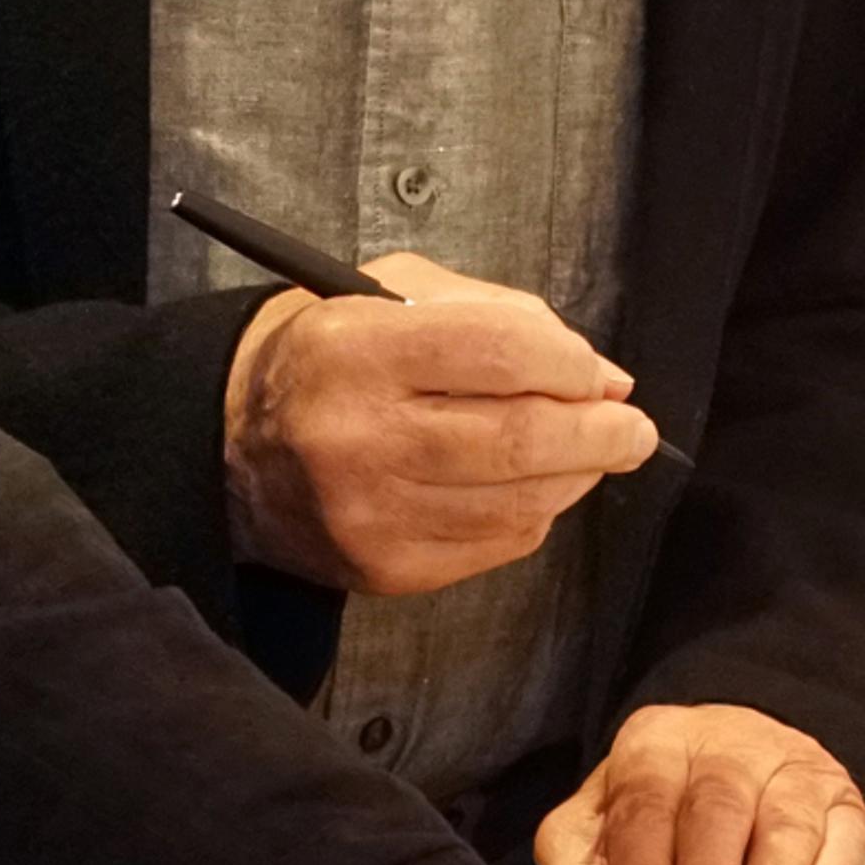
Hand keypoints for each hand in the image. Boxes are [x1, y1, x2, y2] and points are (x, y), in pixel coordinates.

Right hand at [223, 253, 657, 593]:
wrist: (234, 448)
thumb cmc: (330, 359)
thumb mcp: (394, 296)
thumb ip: (500, 318)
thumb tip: (604, 379)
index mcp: (354, 350)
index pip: (501, 352)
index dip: (570, 363)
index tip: (594, 373)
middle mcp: (357, 436)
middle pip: (522, 439)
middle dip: (601, 433)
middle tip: (630, 428)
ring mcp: (371, 513)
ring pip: (521, 501)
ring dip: (576, 476)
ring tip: (587, 454)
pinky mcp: (385, 567)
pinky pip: (498, 544)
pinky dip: (532, 514)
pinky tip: (526, 488)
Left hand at [538, 704, 864, 864]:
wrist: (734, 757)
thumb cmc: (655, 815)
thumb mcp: (599, 829)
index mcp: (652, 745)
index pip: (643, 810)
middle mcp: (724, 746)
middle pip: (715, 818)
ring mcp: (792, 766)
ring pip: (784, 832)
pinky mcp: (844, 797)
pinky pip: (844, 842)